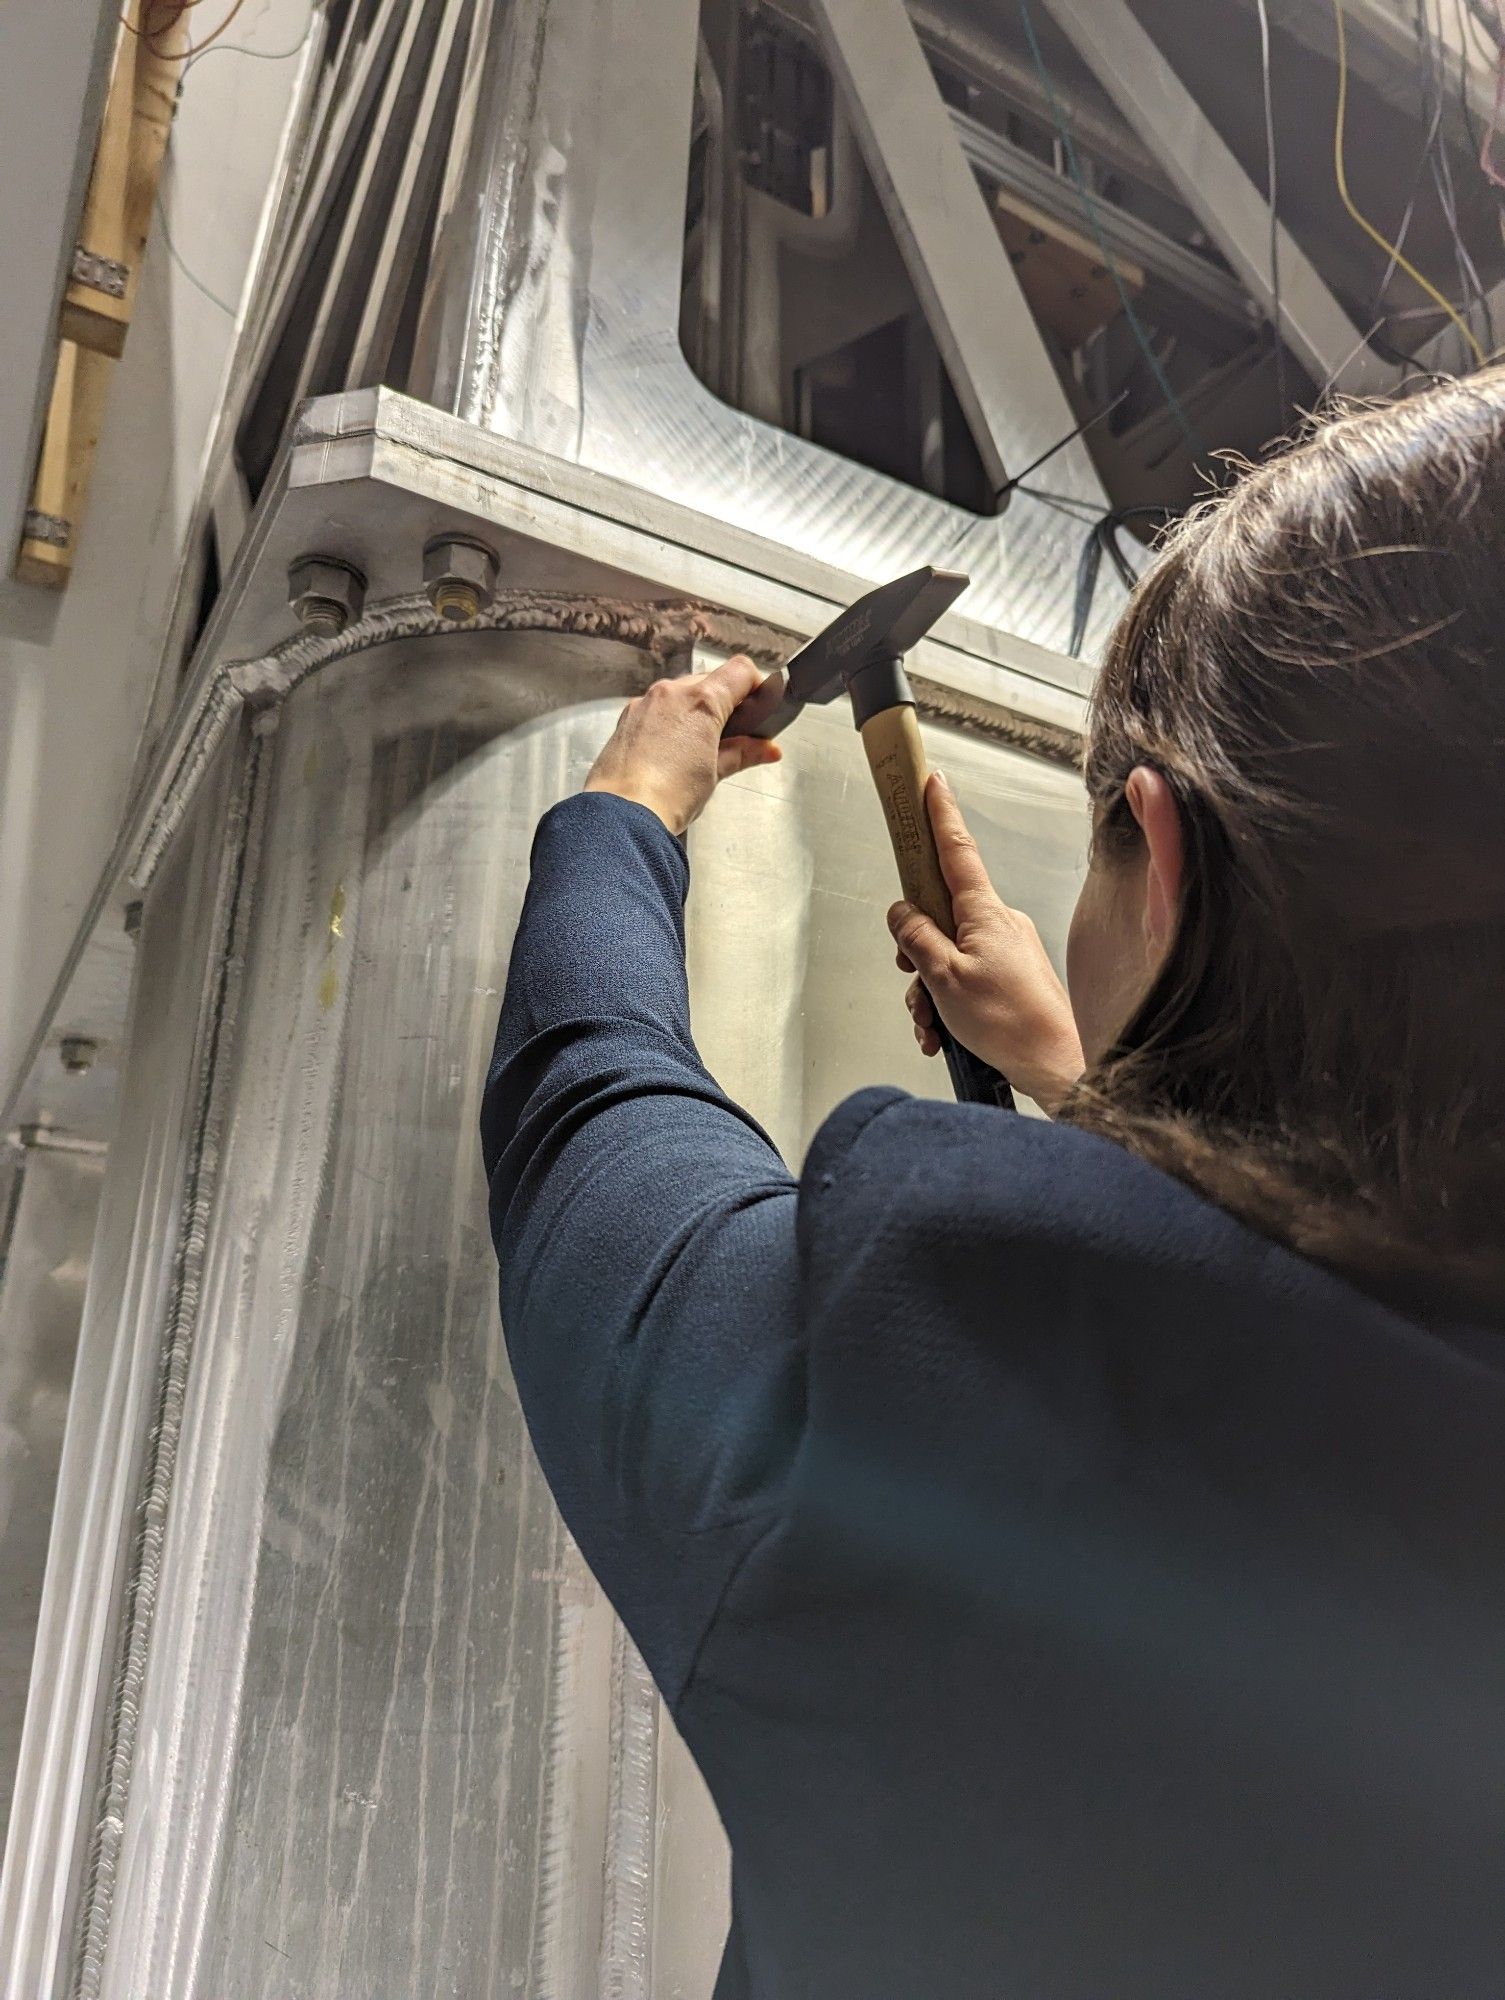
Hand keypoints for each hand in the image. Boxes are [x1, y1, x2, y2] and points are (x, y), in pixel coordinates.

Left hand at [584, 656, 782, 834]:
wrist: (622, 814)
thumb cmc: (669, 795)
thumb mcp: (714, 774)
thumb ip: (742, 753)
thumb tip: (767, 749)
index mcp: (701, 700)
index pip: (741, 671)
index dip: (756, 686)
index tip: (759, 708)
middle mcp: (672, 692)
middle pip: (710, 680)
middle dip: (724, 702)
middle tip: (733, 734)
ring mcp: (645, 702)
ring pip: (681, 692)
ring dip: (695, 710)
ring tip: (700, 746)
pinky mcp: (626, 717)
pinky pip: (657, 707)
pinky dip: (670, 720)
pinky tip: (671, 751)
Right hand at [887, 773, 1084, 1114]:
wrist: (1061, 1066)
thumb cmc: (1012, 1024)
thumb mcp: (945, 978)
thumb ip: (916, 939)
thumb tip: (901, 912)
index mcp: (985, 913)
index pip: (957, 850)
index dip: (940, 815)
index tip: (931, 782)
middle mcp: (1000, 923)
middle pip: (939, 917)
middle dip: (915, 954)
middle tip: (914, 985)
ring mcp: (1008, 950)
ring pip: (949, 954)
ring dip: (930, 990)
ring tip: (935, 1024)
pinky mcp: (1013, 976)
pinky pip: (968, 977)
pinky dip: (950, 1004)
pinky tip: (946, 1035)